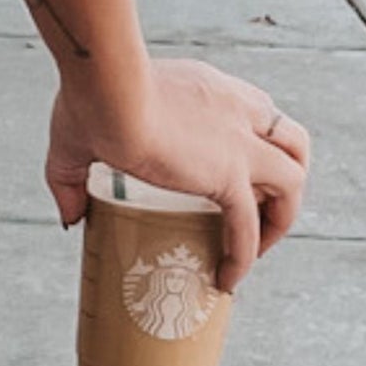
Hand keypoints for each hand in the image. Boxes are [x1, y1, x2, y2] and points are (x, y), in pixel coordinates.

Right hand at [46, 56, 309, 292]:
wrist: (106, 88)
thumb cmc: (88, 95)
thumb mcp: (77, 133)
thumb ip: (70, 177)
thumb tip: (70, 216)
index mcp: (208, 89)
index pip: (253, 114)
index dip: (252, 146)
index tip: (231, 178)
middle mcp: (235, 108)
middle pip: (292, 142)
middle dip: (285, 178)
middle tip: (257, 211)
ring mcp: (238, 141)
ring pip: (295, 179)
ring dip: (282, 217)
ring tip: (255, 247)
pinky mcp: (230, 174)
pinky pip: (251, 226)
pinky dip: (245, 256)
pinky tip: (227, 278)